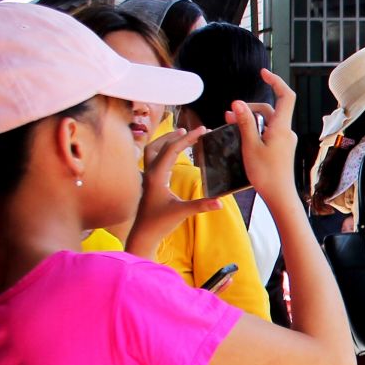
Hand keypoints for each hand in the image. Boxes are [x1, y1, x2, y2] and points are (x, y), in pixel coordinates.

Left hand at [125, 126, 219, 256]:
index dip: (188, 138)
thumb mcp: (182, 213)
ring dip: (165, 140)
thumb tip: (221, 202)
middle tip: (193, 130)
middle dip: (176, 135)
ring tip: (180, 135)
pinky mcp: (150, 182)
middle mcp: (150, 173)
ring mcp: (148, 177)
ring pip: (152, 150)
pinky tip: (173, 154)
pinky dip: (163, 150)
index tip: (202, 130)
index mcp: (157, 176)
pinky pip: (154, 159)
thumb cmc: (159, 223)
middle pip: (159, 145)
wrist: (143, 234)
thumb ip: (201, 205)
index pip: (172, 150)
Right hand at [234, 69, 298, 207]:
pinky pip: (267, 133)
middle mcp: (285, 131)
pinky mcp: (280, 149)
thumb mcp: (250, 146)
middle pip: (268, 109)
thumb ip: (244, 123)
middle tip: (229, 115)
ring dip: (248, 120)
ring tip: (229, 123)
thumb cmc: (266, 173)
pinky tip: (240, 136)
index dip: (275, 82)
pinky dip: (254, 130)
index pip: (286, 96)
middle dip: (248, 108)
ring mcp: (284, 140)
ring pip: (266, 122)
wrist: (280, 196)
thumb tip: (238, 102)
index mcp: (281, 127)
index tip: (263, 73)